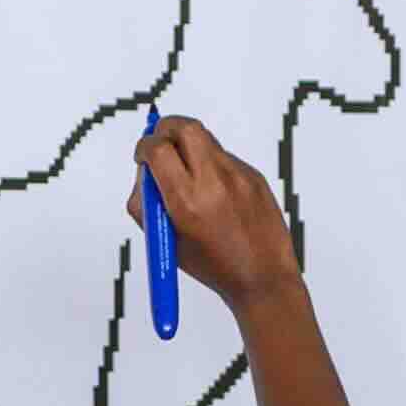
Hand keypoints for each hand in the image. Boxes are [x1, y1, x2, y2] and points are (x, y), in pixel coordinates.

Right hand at [138, 114, 301, 321]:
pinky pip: (224, 158)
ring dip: (189, 150)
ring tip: (191, 182)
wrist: (262, 278)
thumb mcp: (166, 240)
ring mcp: (238, 176)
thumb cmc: (213, 267)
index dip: (144, 147)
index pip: (158, 149)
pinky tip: (217, 198)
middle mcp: (213, 183)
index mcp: (186, 202)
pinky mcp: (254, 176)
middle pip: (184, 127)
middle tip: (160, 145)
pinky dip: (212, 168)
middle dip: (165, 129)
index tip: (142, 156)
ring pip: (205, 140)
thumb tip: (144, 172)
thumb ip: (147, 203)